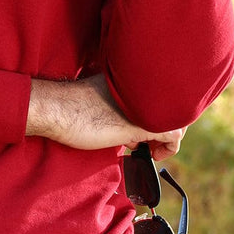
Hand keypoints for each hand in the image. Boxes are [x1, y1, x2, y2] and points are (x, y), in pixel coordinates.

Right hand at [27, 74, 185, 154]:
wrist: (57, 108)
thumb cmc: (71, 106)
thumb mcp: (102, 99)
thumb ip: (121, 105)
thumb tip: (130, 122)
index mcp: (132, 78)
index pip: (162, 93)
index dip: (161, 112)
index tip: (149, 128)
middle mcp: (143, 89)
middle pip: (173, 106)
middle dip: (167, 125)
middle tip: (153, 143)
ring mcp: (143, 106)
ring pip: (177, 120)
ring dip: (169, 137)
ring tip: (153, 149)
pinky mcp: (142, 125)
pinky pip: (173, 136)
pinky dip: (169, 148)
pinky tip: (154, 155)